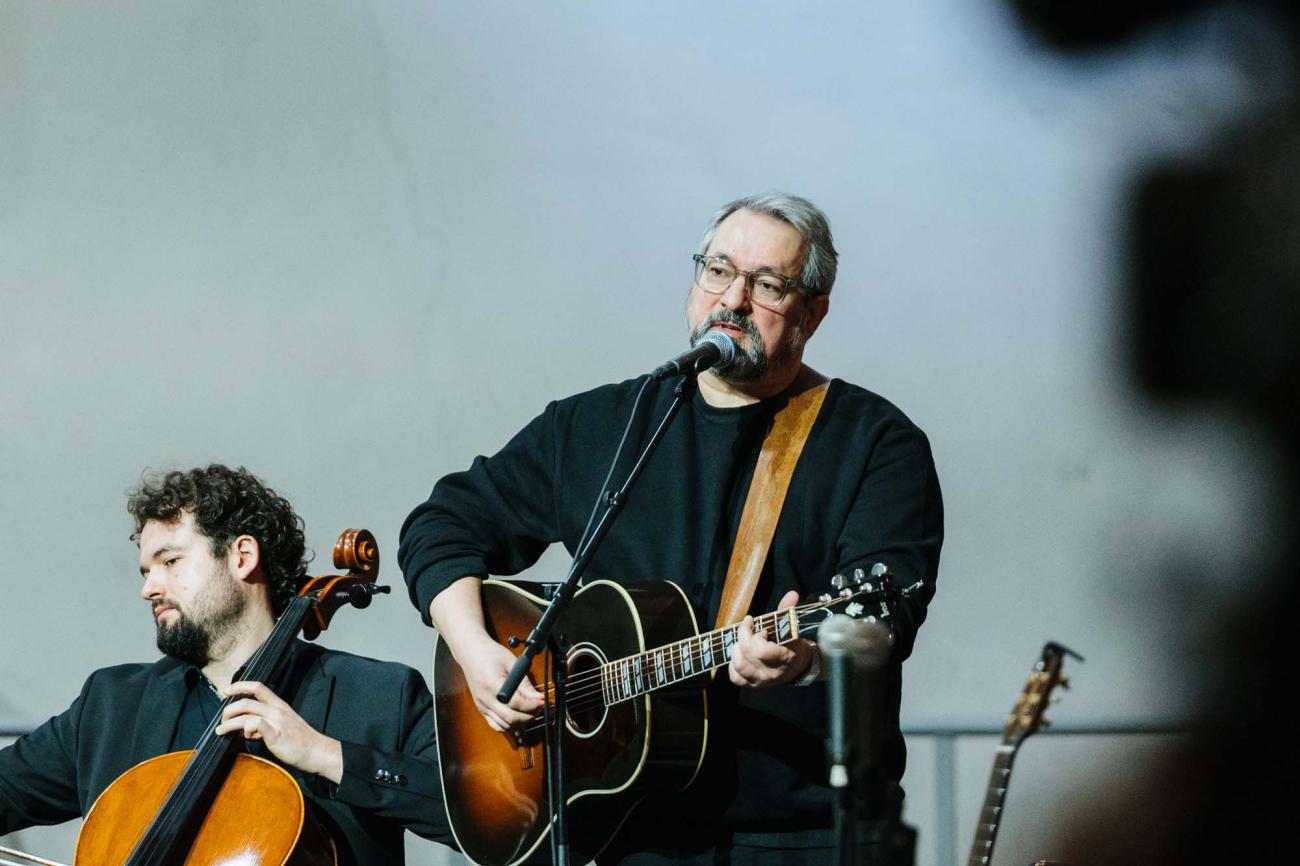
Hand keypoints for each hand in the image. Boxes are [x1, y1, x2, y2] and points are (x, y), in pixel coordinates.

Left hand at [216, 681, 343, 783]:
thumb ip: (266, 722)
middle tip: (223, 720)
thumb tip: (248, 727)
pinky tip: (246, 737)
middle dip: (228, 710)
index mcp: (279, 705)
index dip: (239, 686)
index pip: (257, 687)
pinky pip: (255, 725)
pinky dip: (245, 730)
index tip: (226, 690)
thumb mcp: (285, 724)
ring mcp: (276, 721)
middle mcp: (277, 710)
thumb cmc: (301, 741)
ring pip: (246, 714)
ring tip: (221, 730)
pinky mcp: (275, 734)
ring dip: (228, 723)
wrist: (317, 751)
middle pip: (246, 702)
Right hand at [455, 633, 544, 732]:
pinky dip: (510, 725)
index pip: (516, 704)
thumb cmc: (490, 654)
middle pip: (511, 718)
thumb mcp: (512, 664)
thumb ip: (525, 684)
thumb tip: (539, 697)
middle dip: (530, 715)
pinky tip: (518, 717)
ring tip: (531, 711)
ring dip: (521, 722)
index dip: (534, 705)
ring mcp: (482, 707)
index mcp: (492, 685)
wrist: (471, 653)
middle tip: (541, 707)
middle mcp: (485, 700)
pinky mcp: (482, 710)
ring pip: (505, 726)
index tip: (545, 701)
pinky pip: (497, 726)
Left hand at [728, 590, 814, 687]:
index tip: (759, 627)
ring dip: (736, 649)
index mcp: (784, 658)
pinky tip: (739, 654)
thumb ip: (788, 611)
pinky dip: (733, 665)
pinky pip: (736, 678)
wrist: (799, 667)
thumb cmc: (794, 645)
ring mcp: (761, 680)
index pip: (761, 650)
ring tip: (743, 641)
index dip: (754, 636)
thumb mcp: (792, 628)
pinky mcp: (753, 684)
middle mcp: (771, 672)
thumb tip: (792, 594)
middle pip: (747, 654)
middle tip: (749, 629)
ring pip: (739, 666)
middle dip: (744, 636)